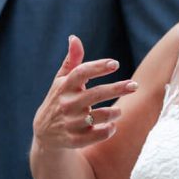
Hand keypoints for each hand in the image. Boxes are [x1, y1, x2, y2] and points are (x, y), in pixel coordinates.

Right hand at [33, 35, 136, 149]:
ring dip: (115, 112)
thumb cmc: (59, 100)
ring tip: (119, 111)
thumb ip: (72, 61)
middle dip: (118, 88)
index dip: (98, 67)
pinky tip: (112, 125)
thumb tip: (74, 38)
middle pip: (96, 94)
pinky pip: (98, 135)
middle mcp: (67, 104)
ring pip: (101, 116)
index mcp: (64, 87)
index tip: (115, 63)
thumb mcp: (62, 81)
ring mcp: (71, 123)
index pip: (81, 73)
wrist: (44, 134)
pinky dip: (109, 130)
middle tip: (134, 85)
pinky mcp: (74, 140)